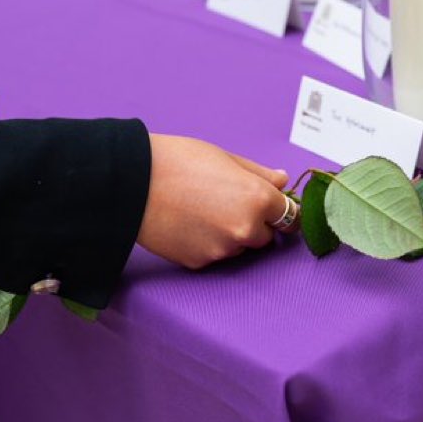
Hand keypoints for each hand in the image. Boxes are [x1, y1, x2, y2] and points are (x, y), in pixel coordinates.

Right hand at [138, 134, 296, 269]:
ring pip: (238, 247)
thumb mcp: (226, 158)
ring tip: (202, 210)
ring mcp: (223, 250)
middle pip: (265, 236)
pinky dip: (207, 243)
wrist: (133, 182)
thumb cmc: (179, 161)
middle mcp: (245, 229)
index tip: (274, 209)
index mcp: (258, 199)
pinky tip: (188, 223)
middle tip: (226, 202)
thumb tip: (283, 181)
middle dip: (254, 223)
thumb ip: (259, 174)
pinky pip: (214, 255)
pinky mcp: (200, 263)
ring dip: (230, 235)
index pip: (289, 215)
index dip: (281, 210)